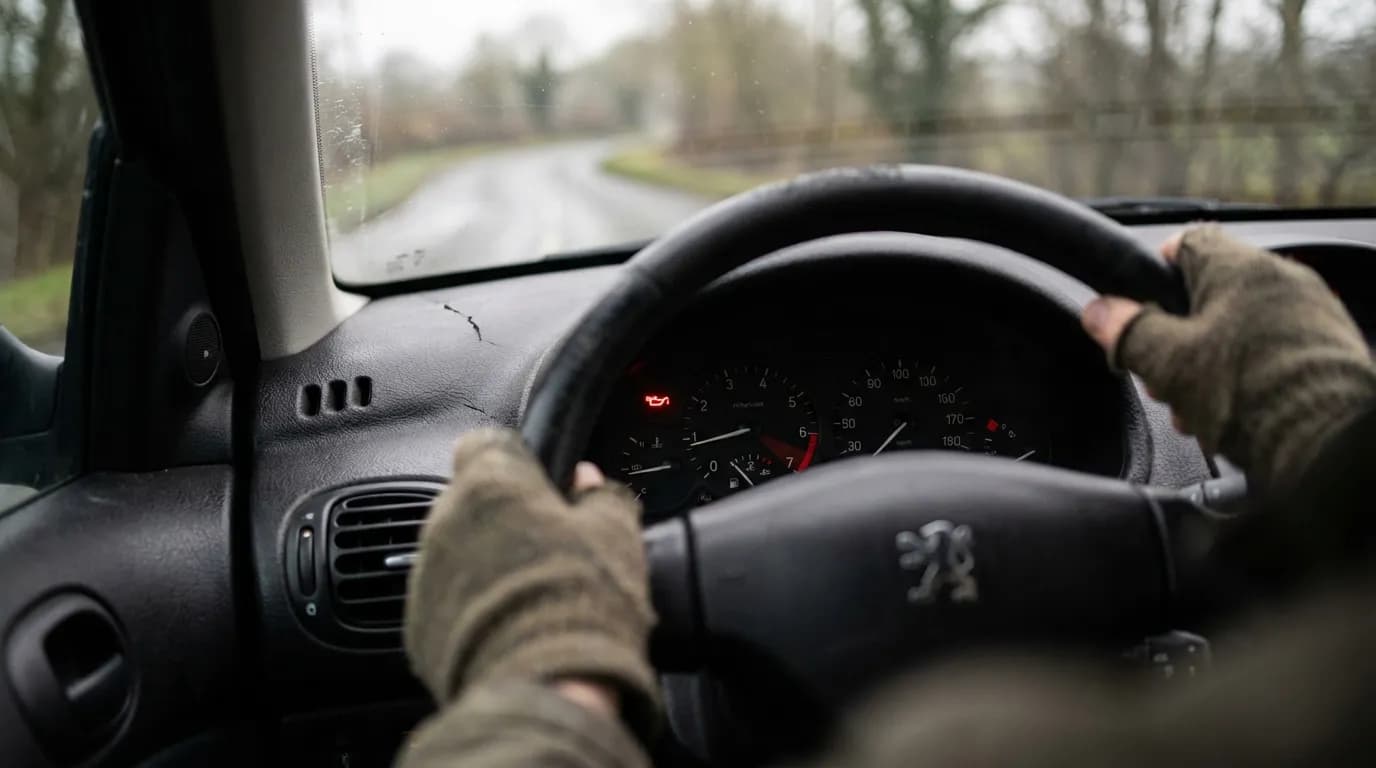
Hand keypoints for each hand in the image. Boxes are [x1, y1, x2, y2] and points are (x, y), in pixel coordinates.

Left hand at [404, 428, 656, 735]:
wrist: (545, 684)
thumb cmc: (580, 601)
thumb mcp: (615, 534)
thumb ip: (601, 494)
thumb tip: (591, 481)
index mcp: (491, 484)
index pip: (486, 443)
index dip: (516, 461)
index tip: (540, 484)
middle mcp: (444, 520)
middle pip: (470, 500)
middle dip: (502, 517)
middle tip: (546, 545)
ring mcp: (425, 574)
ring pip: (455, 551)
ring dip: (483, 562)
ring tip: (530, 593)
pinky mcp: (418, 625)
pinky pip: (446, 601)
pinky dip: (470, 608)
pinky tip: (509, 627)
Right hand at [1081, 225, 1375, 491]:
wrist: (1325, 444)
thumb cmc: (1249, 395)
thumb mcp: (1166, 362)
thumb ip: (1127, 332)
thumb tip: (1098, 312)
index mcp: (1240, 269)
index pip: (1186, 243)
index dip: (1152, 271)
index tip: (1139, 302)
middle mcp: (1282, 280)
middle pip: (1209, 295)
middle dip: (1177, 336)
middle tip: (1164, 372)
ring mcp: (1310, 314)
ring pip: (1239, 327)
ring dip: (1208, 362)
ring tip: (1196, 403)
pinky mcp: (1326, 349)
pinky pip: (1271, 350)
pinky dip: (1245, 374)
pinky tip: (1232, 410)